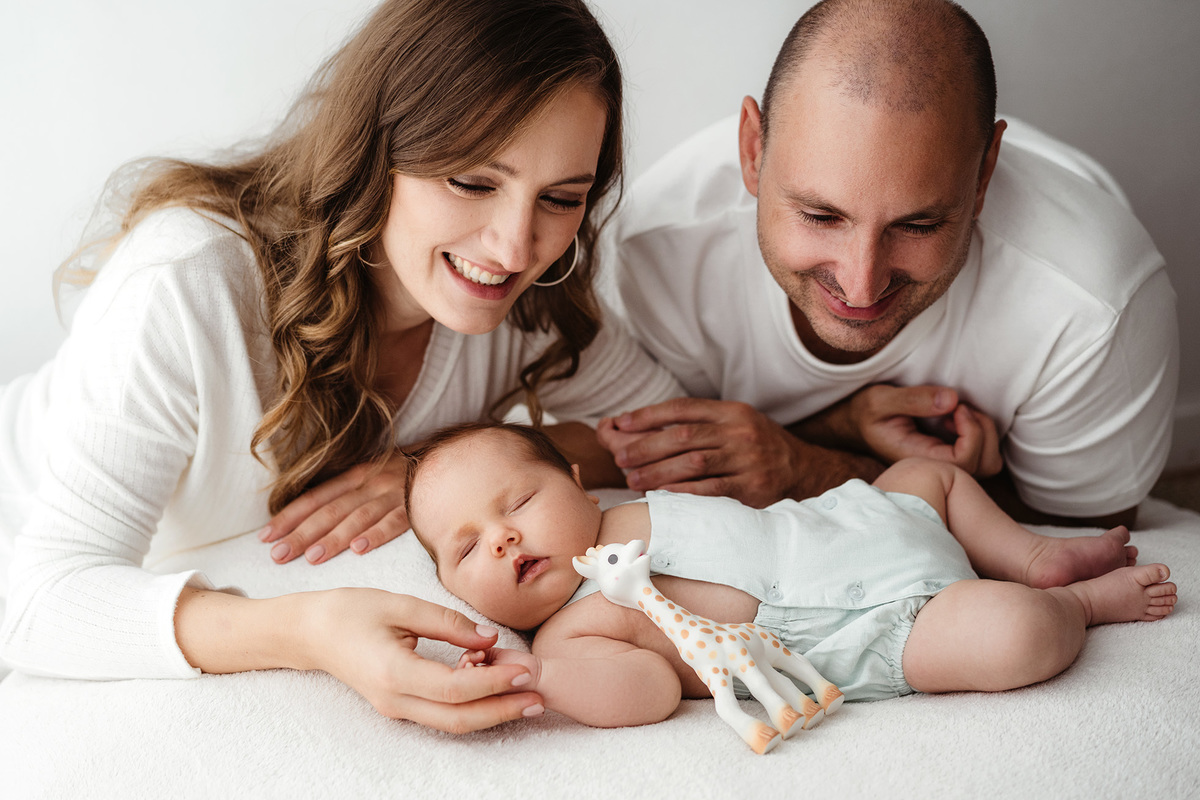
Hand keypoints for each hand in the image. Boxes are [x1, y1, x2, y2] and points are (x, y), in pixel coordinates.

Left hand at [260, 450, 410, 564]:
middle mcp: (371, 483)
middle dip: (302, 533)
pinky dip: (377, 534)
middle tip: (278, 556)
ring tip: (312, 557)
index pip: (317, 497)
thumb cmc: (409, 472)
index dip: (290, 517)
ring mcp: (394, 494)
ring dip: (334, 537)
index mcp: (357, 475)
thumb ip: (349, 493)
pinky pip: (396, 521)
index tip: (265, 538)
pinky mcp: (417, 505)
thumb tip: (314, 517)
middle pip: (331, 510)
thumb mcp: (375, 474)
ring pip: (358, 517)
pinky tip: (360, 549)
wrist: (454, 454)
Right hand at [308, 590, 543, 732]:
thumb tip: (490, 636)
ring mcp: (396, 708)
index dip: (495, 681)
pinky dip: (472, 704)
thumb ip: (448, 622)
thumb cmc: (351, 611)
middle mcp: (395, 700)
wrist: (310, 632)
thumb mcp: (401, 605)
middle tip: (540, 698)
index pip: (455, 688)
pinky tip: (494, 684)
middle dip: (503, 710)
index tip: (526, 669)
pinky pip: (441, 713)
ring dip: (492, 712)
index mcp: (394, 672)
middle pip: (459, 718)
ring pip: (452, 723)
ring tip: (528, 697)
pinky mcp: (399, 705)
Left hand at [599, 398, 804, 507]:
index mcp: (730, 411)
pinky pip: (710, 489)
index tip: (622, 423)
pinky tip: (662, 495)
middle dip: (646, 446)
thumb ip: (699, 424)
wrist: (804, 470)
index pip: (682, 408)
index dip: (649, 415)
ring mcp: (746, 459)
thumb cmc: (757, 446)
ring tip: (633, 480)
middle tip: (620, 458)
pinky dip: (683, 491)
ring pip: (693, 463)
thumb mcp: (735, 424)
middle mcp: (738, 431)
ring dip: (658, 472)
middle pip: (683, 435)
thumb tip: (645, 429)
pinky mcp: (751, 487)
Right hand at [848, 385, 1002, 477]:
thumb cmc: (863, 412)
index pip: (963, 461)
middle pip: (983, 465)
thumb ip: (914, 399)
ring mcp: (943, 465)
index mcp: (916, 460)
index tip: (956, 408)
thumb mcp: (879, 400)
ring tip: (960, 413)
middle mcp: (933, 467)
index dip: (972, 433)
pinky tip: (956, 418)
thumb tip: (952, 400)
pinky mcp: (947, 456)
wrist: (853, 424)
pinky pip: (981, 454)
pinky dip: (980, 433)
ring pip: (988, 463)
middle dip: (983, 431)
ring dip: (984, 433)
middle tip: (961, 408)